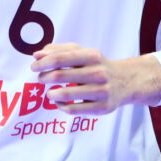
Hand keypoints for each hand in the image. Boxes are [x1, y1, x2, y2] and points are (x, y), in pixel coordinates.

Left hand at [30, 43, 160, 114]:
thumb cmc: (97, 65)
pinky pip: (73, 109)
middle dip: (44, 77)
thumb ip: (59, 50)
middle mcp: (98, 73)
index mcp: (92, 56)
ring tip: (49, 92)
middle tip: (40, 78)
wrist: (126, 81)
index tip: (34, 66)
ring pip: (66, 94)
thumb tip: (37, 55)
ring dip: (51, 93)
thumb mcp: (83, 52)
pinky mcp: (102, 108)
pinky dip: (60, 106)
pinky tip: (59, 102)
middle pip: (60, 75)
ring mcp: (101, 91)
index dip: (43, 62)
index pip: (60, 58)